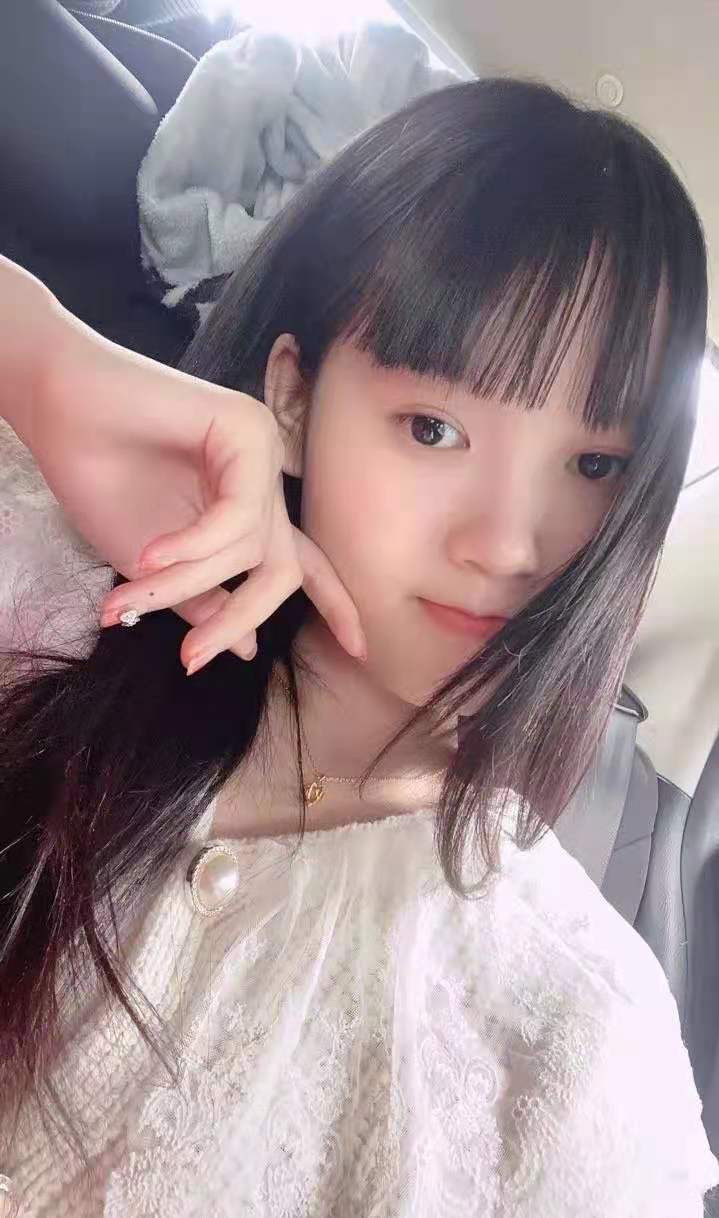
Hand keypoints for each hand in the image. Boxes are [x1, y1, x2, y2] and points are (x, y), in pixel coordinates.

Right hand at [26, 302, 366, 671]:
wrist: (54, 411)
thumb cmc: (96, 477)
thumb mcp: (152, 565)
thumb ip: (203, 599)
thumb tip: (251, 649)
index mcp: (246, 507)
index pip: (303, 561)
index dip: (333, 603)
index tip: (359, 648)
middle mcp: (263, 478)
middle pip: (283, 567)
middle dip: (242, 617)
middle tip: (195, 658)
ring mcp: (260, 449)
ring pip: (250, 547)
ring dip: (185, 581)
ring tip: (129, 595)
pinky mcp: (246, 427)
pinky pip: (237, 513)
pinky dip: (193, 543)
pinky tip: (149, 555)